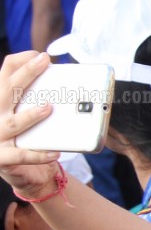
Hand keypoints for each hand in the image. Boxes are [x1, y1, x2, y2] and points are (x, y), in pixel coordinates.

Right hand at [0, 51, 62, 194]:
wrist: (25, 173)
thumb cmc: (30, 139)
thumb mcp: (30, 115)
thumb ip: (39, 98)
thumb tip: (64, 83)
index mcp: (1, 102)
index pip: (4, 74)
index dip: (21, 62)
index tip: (40, 56)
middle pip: (7, 91)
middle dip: (25, 74)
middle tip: (43, 62)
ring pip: (14, 123)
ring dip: (31, 114)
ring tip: (48, 108)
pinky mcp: (3, 158)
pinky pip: (21, 155)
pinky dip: (38, 154)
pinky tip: (54, 153)